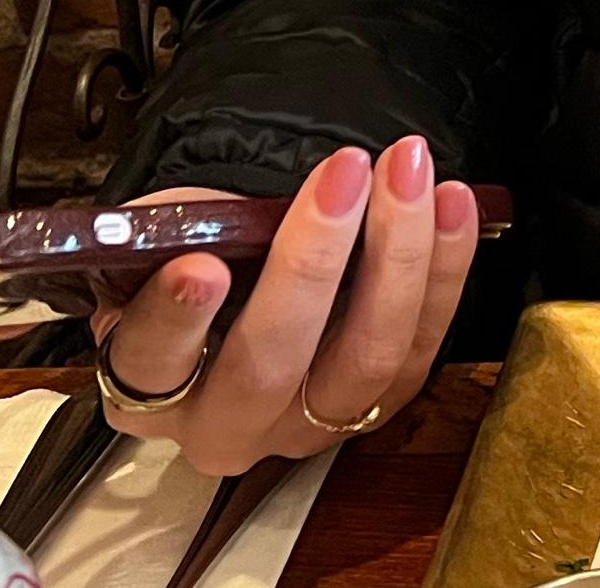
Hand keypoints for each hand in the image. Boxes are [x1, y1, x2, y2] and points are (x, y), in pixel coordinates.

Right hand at [91, 139, 482, 475]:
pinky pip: (422, 345)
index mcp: (148, 385)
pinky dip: (445, 268)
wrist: (253, 281)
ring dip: (396, 256)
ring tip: (408, 173)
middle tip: (342, 176)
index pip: (152, 364)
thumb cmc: (205, 252)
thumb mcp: (171, 233)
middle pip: (268, 366)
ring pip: (363, 360)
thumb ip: (183, 228)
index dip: (176, 319)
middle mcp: (225, 425)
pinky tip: (450, 203)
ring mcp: (307, 425)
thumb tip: (219, 217)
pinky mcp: (379, 402)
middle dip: (312, 261)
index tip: (202, 265)